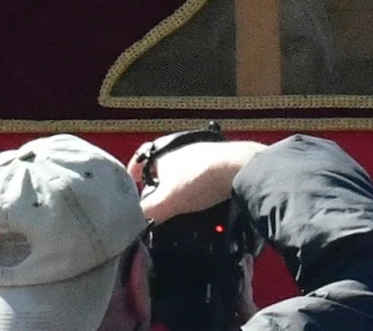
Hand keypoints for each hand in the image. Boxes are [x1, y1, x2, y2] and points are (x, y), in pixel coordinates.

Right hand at [136, 138, 261, 222]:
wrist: (240, 169)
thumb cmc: (200, 179)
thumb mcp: (167, 201)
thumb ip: (147, 213)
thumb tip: (133, 226)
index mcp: (163, 152)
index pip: (140, 158)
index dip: (133, 173)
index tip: (132, 185)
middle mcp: (180, 147)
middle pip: (162, 166)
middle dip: (157, 184)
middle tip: (155, 201)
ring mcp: (201, 152)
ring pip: (183, 170)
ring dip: (179, 186)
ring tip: (179, 205)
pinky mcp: (220, 160)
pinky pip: (202, 174)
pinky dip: (198, 187)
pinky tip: (202, 202)